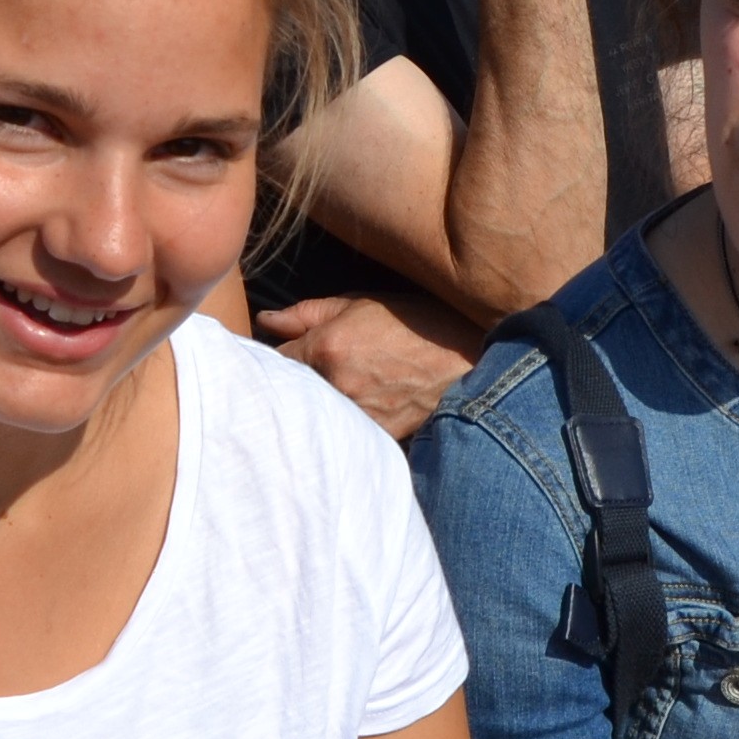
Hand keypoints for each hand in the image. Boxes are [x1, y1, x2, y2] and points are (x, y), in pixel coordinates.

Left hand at [259, 297, 474, 440]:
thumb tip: (266, 320)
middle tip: (323, 369)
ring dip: (322, 402)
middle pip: (294, 389)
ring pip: (319, 411)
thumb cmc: (419, 322)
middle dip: (300, 380)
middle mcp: (336, 384)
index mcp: (327, 346)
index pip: (276, 359)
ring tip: (348, 386)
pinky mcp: (377, 435)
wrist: (473, 358)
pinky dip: (347, 419)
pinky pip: (346, 428)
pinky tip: (363, 405)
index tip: (294, 353)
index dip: (283, 356)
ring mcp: (357, 413)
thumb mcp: (363, 303)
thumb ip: (308, 313)